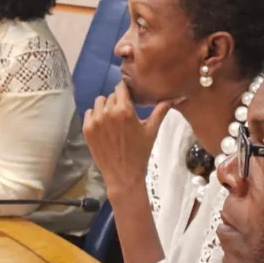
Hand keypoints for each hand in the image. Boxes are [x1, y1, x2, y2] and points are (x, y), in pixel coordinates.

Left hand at [83, 81, 171, 197]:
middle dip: (118, 101)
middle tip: (124, 113)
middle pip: (111, 95)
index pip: (121, 87)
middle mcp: (108, 112)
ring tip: (113, 119)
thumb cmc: (140, 152)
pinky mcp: (87, 129)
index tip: (129, 95)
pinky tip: (104, 125)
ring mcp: (95, 121)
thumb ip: (161, 110)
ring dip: (106, 106)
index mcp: (125, 110)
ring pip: (99, 102)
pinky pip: (89, 112)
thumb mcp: (152, 130)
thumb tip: (177, 97)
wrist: (123, 175)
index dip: (125, 89)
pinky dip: (95, 116)